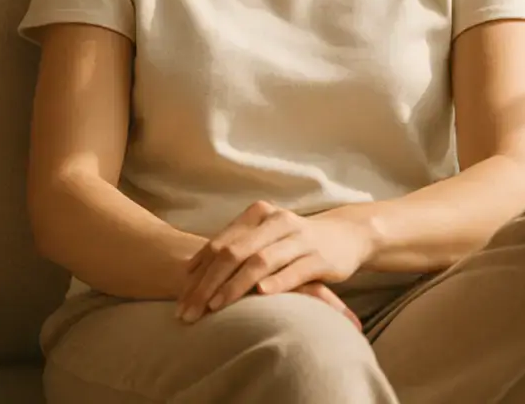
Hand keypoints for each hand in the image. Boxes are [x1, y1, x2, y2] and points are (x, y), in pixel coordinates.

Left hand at [176, 201, 372, 322]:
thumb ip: (235, 248)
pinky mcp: (320, 257)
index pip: (221, 243)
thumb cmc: (294, 241)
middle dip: (208, 284)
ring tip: (215, 307)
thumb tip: (191, 269)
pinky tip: (261, 295)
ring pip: (260, 260)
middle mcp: (277, 221)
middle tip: (188, 311)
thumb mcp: (265, 237)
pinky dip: (277, 282)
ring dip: (235, 285)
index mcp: (259, 214)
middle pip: (234, 252)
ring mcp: (299, 238)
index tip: (179, 296)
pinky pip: (295, 270)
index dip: (198, 270)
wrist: (345, 235)